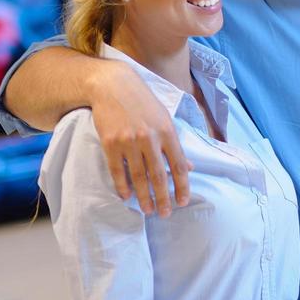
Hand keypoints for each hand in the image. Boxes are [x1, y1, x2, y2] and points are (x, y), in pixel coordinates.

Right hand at [91, 63, 191, 215]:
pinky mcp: (110, 143)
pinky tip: (126, 196)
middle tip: (165, 214)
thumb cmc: (142, 101)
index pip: (178, 166)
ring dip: (144, 197)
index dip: (182, 186)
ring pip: (139, 177)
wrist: (112, 85)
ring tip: (148, 210)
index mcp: (168, 131)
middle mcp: (150, 138)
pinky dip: (122, 186)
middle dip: (163, 198)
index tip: (182, 202)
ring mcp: (129, 141)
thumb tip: (189, 167)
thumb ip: (176, 144)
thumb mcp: (165, 118)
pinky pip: (118, 170)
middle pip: (159, 176)